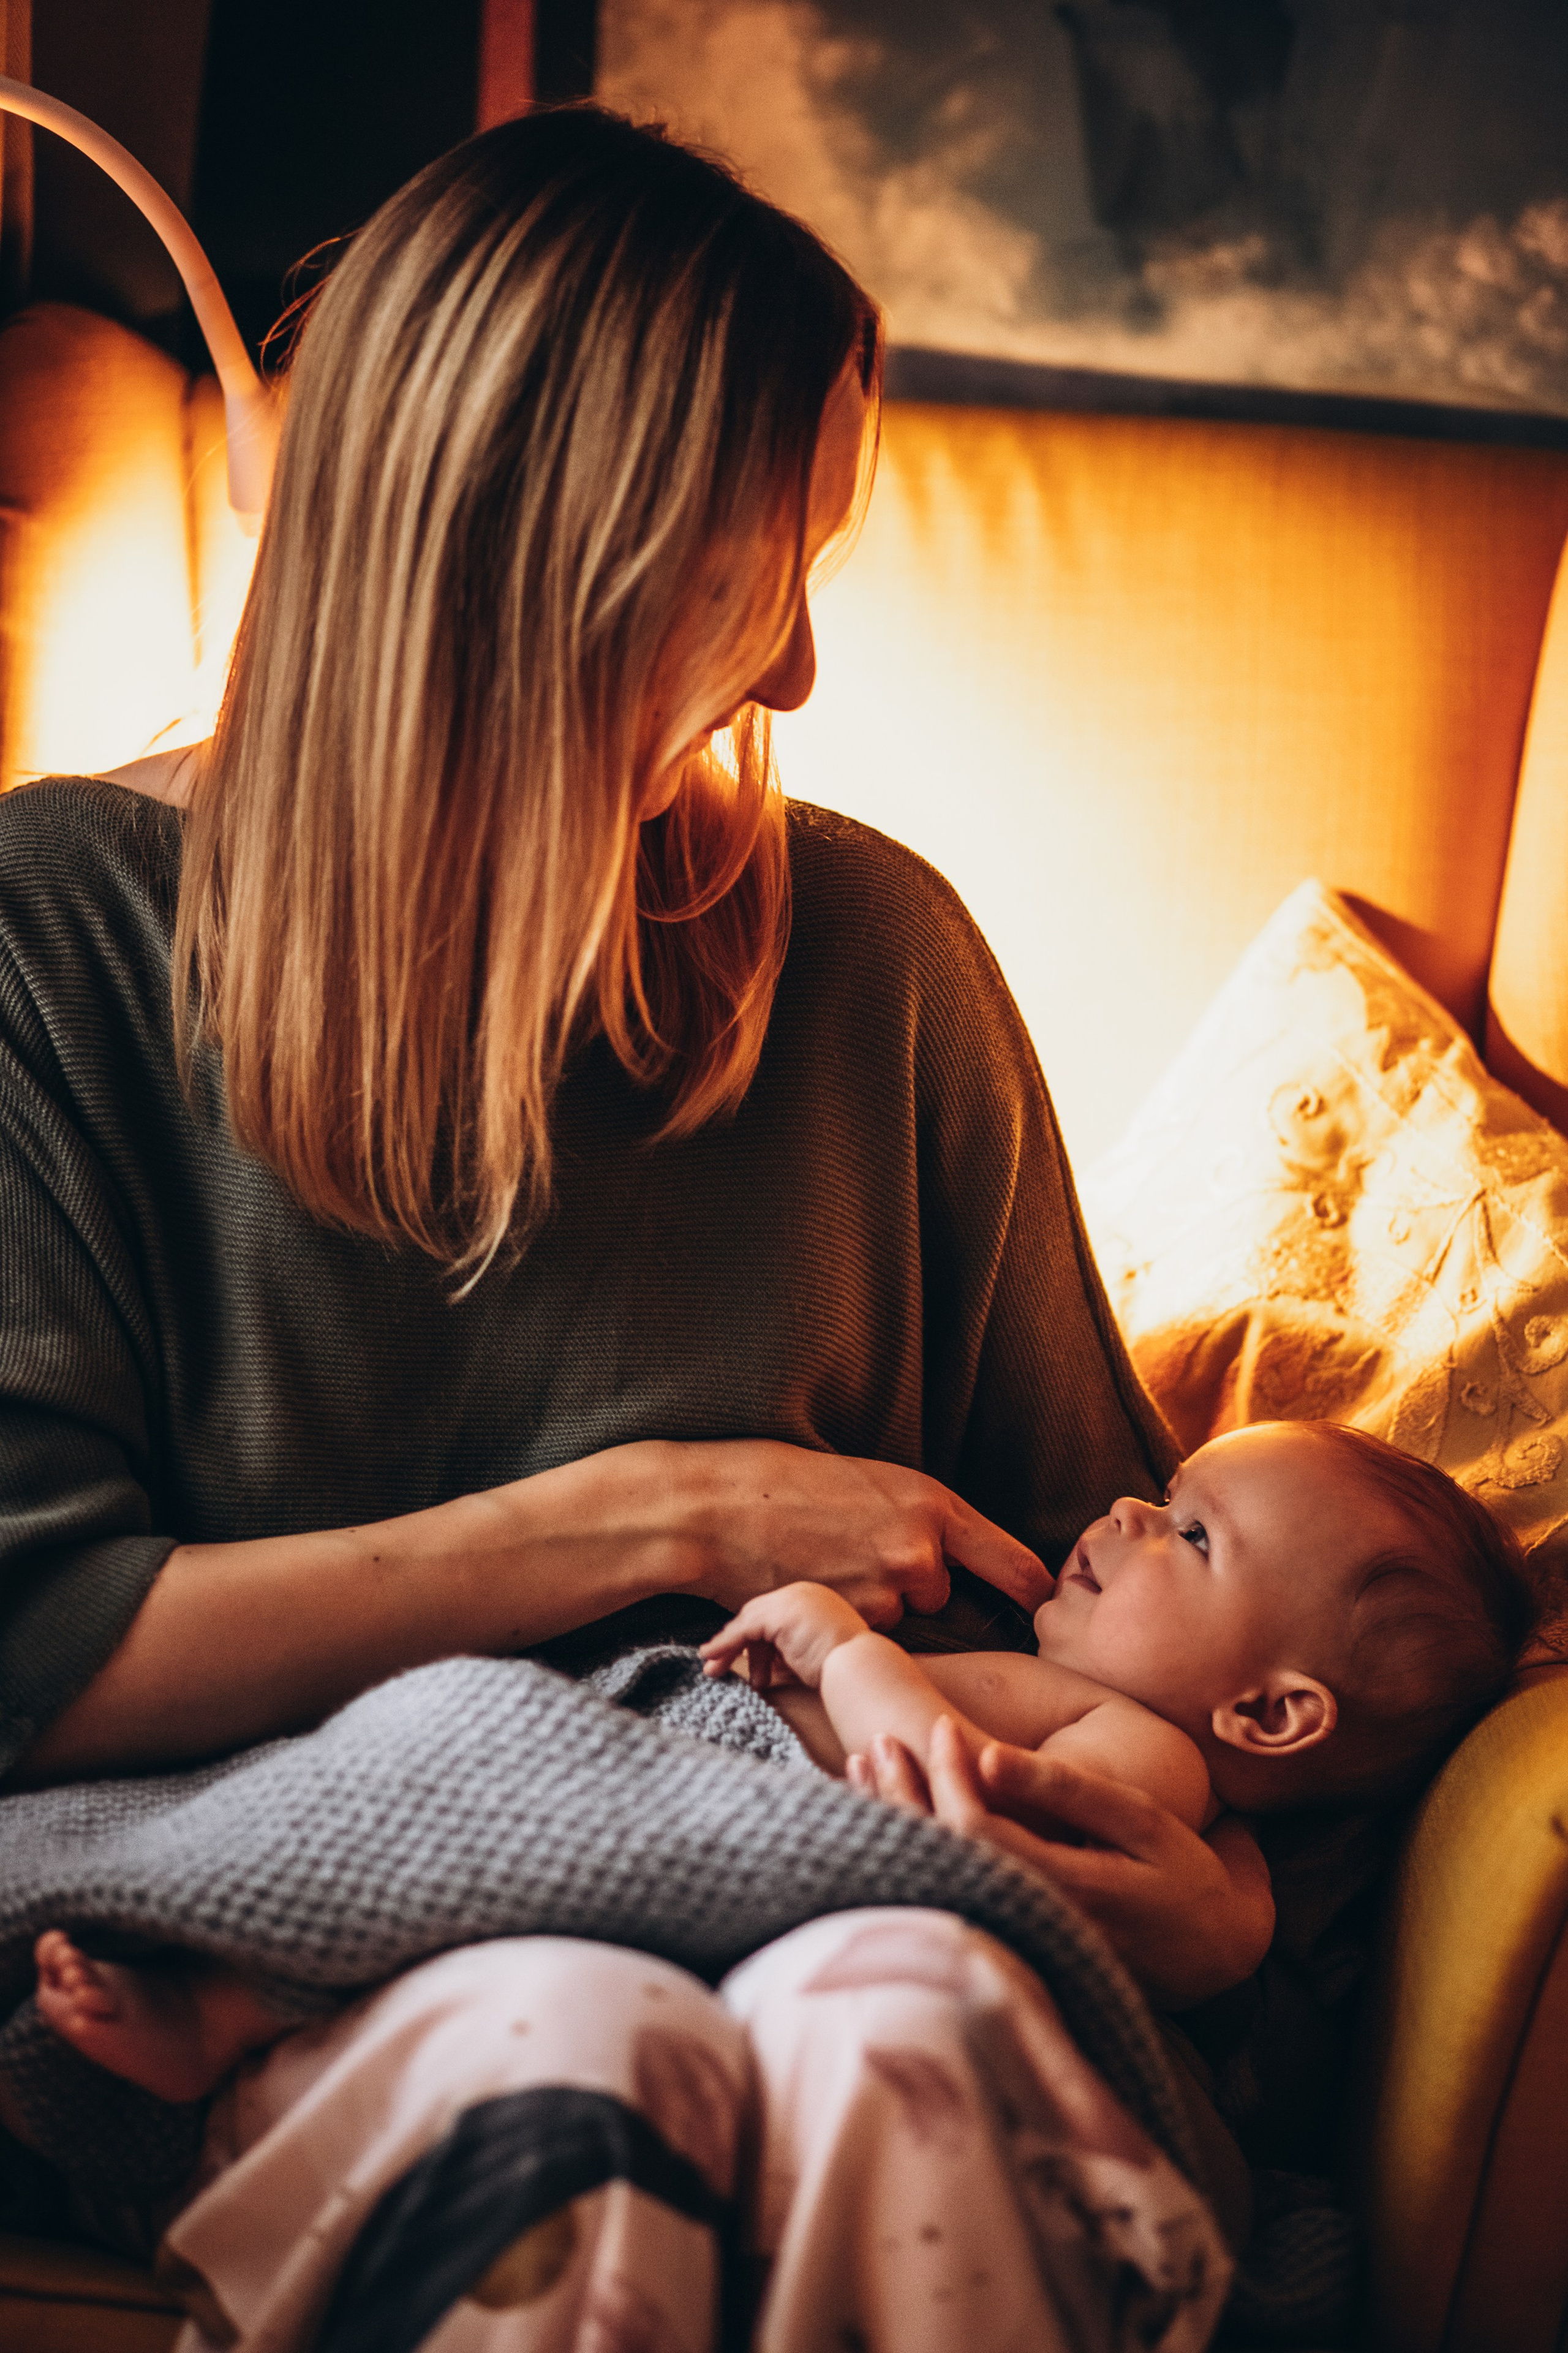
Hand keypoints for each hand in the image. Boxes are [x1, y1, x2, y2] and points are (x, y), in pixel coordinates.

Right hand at [667, 1439, 1051, 1629]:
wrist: (715, 1507)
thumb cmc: (784, 1483)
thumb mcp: (872, 1481)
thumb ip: (919, 1519)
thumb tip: (948, 1555)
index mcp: (933, 1506)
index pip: (1016, 1567)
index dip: (1034, 1595)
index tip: (1045, 1609)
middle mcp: (920, 1551)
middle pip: (940, 1594)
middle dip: (907, 1587)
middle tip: (851, 1556)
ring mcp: (883, 1593)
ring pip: (895, 1617)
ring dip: (868, 1605)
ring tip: (818, 1565)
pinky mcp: (848, 1624)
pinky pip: (859, 1635)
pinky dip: (838, 1621)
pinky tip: (803, 1586)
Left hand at [700, 1582, 867, 1690]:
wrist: (860, 1669)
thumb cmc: (844, 1669)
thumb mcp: (812, 1652)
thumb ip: (790, 1649)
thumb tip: (764, 1662)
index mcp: (814, 1599)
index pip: (774, 1616)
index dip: (753, 1640)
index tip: (740, 1661)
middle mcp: (803, 1593)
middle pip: (758, 1616)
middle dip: (735, 1643)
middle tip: (717, 1667)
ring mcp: (792, 1600)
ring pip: (748, 1622)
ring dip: (727, 1647)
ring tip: (716, 1672)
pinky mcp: (780, 1614)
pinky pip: (744, 1629)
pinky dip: (724, 1643)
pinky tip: (711, 1657)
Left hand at [847, 1717, 1274, 2009]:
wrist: (1216, 1954)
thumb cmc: (1182, 1876)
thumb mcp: (1141, 1822)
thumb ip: (1066, 1788)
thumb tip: (987, 1755)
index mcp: (1061, 1886)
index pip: (975, 1829)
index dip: (948, 1777)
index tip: (941, 1728)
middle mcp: (1028, 1919)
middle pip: (938, 1857)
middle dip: (902, 1796)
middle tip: (876, 1741)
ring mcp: (1018, 1937)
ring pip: (935, 1879)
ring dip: (899, 1821)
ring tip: (866, 1769)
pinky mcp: (1014, 1942)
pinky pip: (948, 1894)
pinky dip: (915, 1850)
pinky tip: (895, 1815)